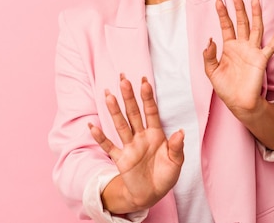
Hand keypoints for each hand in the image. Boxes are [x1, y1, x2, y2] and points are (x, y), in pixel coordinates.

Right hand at [88, 75, 184, 212]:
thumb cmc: (165, 175)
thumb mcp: (176, 162)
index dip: (148, 97)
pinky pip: (109, 147)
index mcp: (156, 134)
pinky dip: (100, 138)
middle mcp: (141, 136)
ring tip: (108, 95)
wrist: (152, 194)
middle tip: (123, 80)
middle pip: (133, 113)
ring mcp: (130, 147)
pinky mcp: (121, 159)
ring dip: (115, 111)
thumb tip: (181, 132)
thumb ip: (177, 147)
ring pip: (121, 125)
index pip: (151, 112)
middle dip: (129, 97)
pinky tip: (92, 126)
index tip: (145, 82)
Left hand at [202, 0, 273, 119]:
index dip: (222, 12)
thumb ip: (209, 56)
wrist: (239, 103)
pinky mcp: (262, 59)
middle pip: (241, 21)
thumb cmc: (226, 88)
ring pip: (255, 27)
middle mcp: (242, 45)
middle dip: (239, 6)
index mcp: (229, 47)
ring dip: (255, 13)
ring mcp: (253, 50)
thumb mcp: (211, 72)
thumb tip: (209, 40)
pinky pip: (272, 44)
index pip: (226, 25)